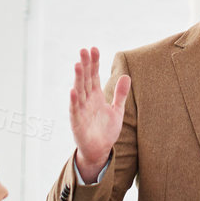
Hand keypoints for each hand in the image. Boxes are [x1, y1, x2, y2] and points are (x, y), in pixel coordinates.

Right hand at [69, 47, 130, 180]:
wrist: (99, 151)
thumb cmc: (106, 130)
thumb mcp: (117, 110)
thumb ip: (120, 94)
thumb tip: (126, 75)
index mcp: (95, 96)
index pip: (93, 75)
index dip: (94, 63)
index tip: (94, 49)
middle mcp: (86, 100)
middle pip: (85, 79)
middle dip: (85, 65)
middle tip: (84, 50)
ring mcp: (81, 110)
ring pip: (79, 91)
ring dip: (78, 78)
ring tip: (78, 64)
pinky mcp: (77, 122)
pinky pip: (75, 110)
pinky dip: (74, 100)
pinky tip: (73, 90)